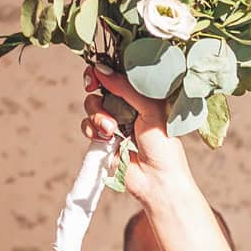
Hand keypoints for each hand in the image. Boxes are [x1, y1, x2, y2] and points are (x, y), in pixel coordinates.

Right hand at [84, 65, 193, 202]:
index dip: (105, 71)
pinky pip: (87, 125)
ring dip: (97, 114)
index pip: (119, 75)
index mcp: (142, 96)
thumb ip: (127, 88)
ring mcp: (114, 123)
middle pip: (100, 87)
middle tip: (92, 87)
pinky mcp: (103, 140)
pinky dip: (92, 130)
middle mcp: (127, 107)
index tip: (97, 71)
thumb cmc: (163, 146)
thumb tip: (102, 70)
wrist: (157, 180)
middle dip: (95, 88)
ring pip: (91, 105)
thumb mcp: (151, 109)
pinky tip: (106, 139)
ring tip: (112, 129)